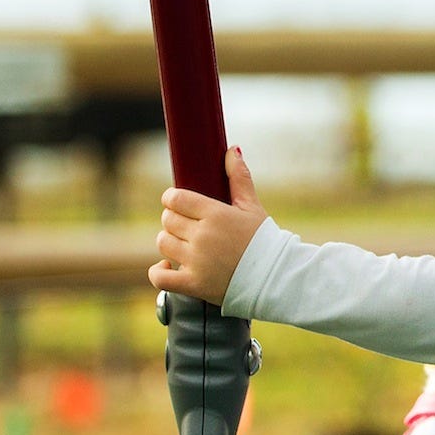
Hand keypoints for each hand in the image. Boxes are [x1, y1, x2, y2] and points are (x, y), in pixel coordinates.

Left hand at [149, 146, 269, 303]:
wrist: (275, 279)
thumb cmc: (265, 241)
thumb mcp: (252, 207)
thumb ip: (239, 178)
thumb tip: (231, 150)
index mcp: (215, 214)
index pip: (176, 198)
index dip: (173, 199)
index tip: (177, 202)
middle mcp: (202, 236)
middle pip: (168, 220)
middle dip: (174, 219)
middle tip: (186, 224)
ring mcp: (196, 261)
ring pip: (163, 243)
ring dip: (169, 241)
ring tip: (183, 243)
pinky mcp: (193, 285)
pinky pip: (160, 277)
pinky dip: (158, 271)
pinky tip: (166, 266)